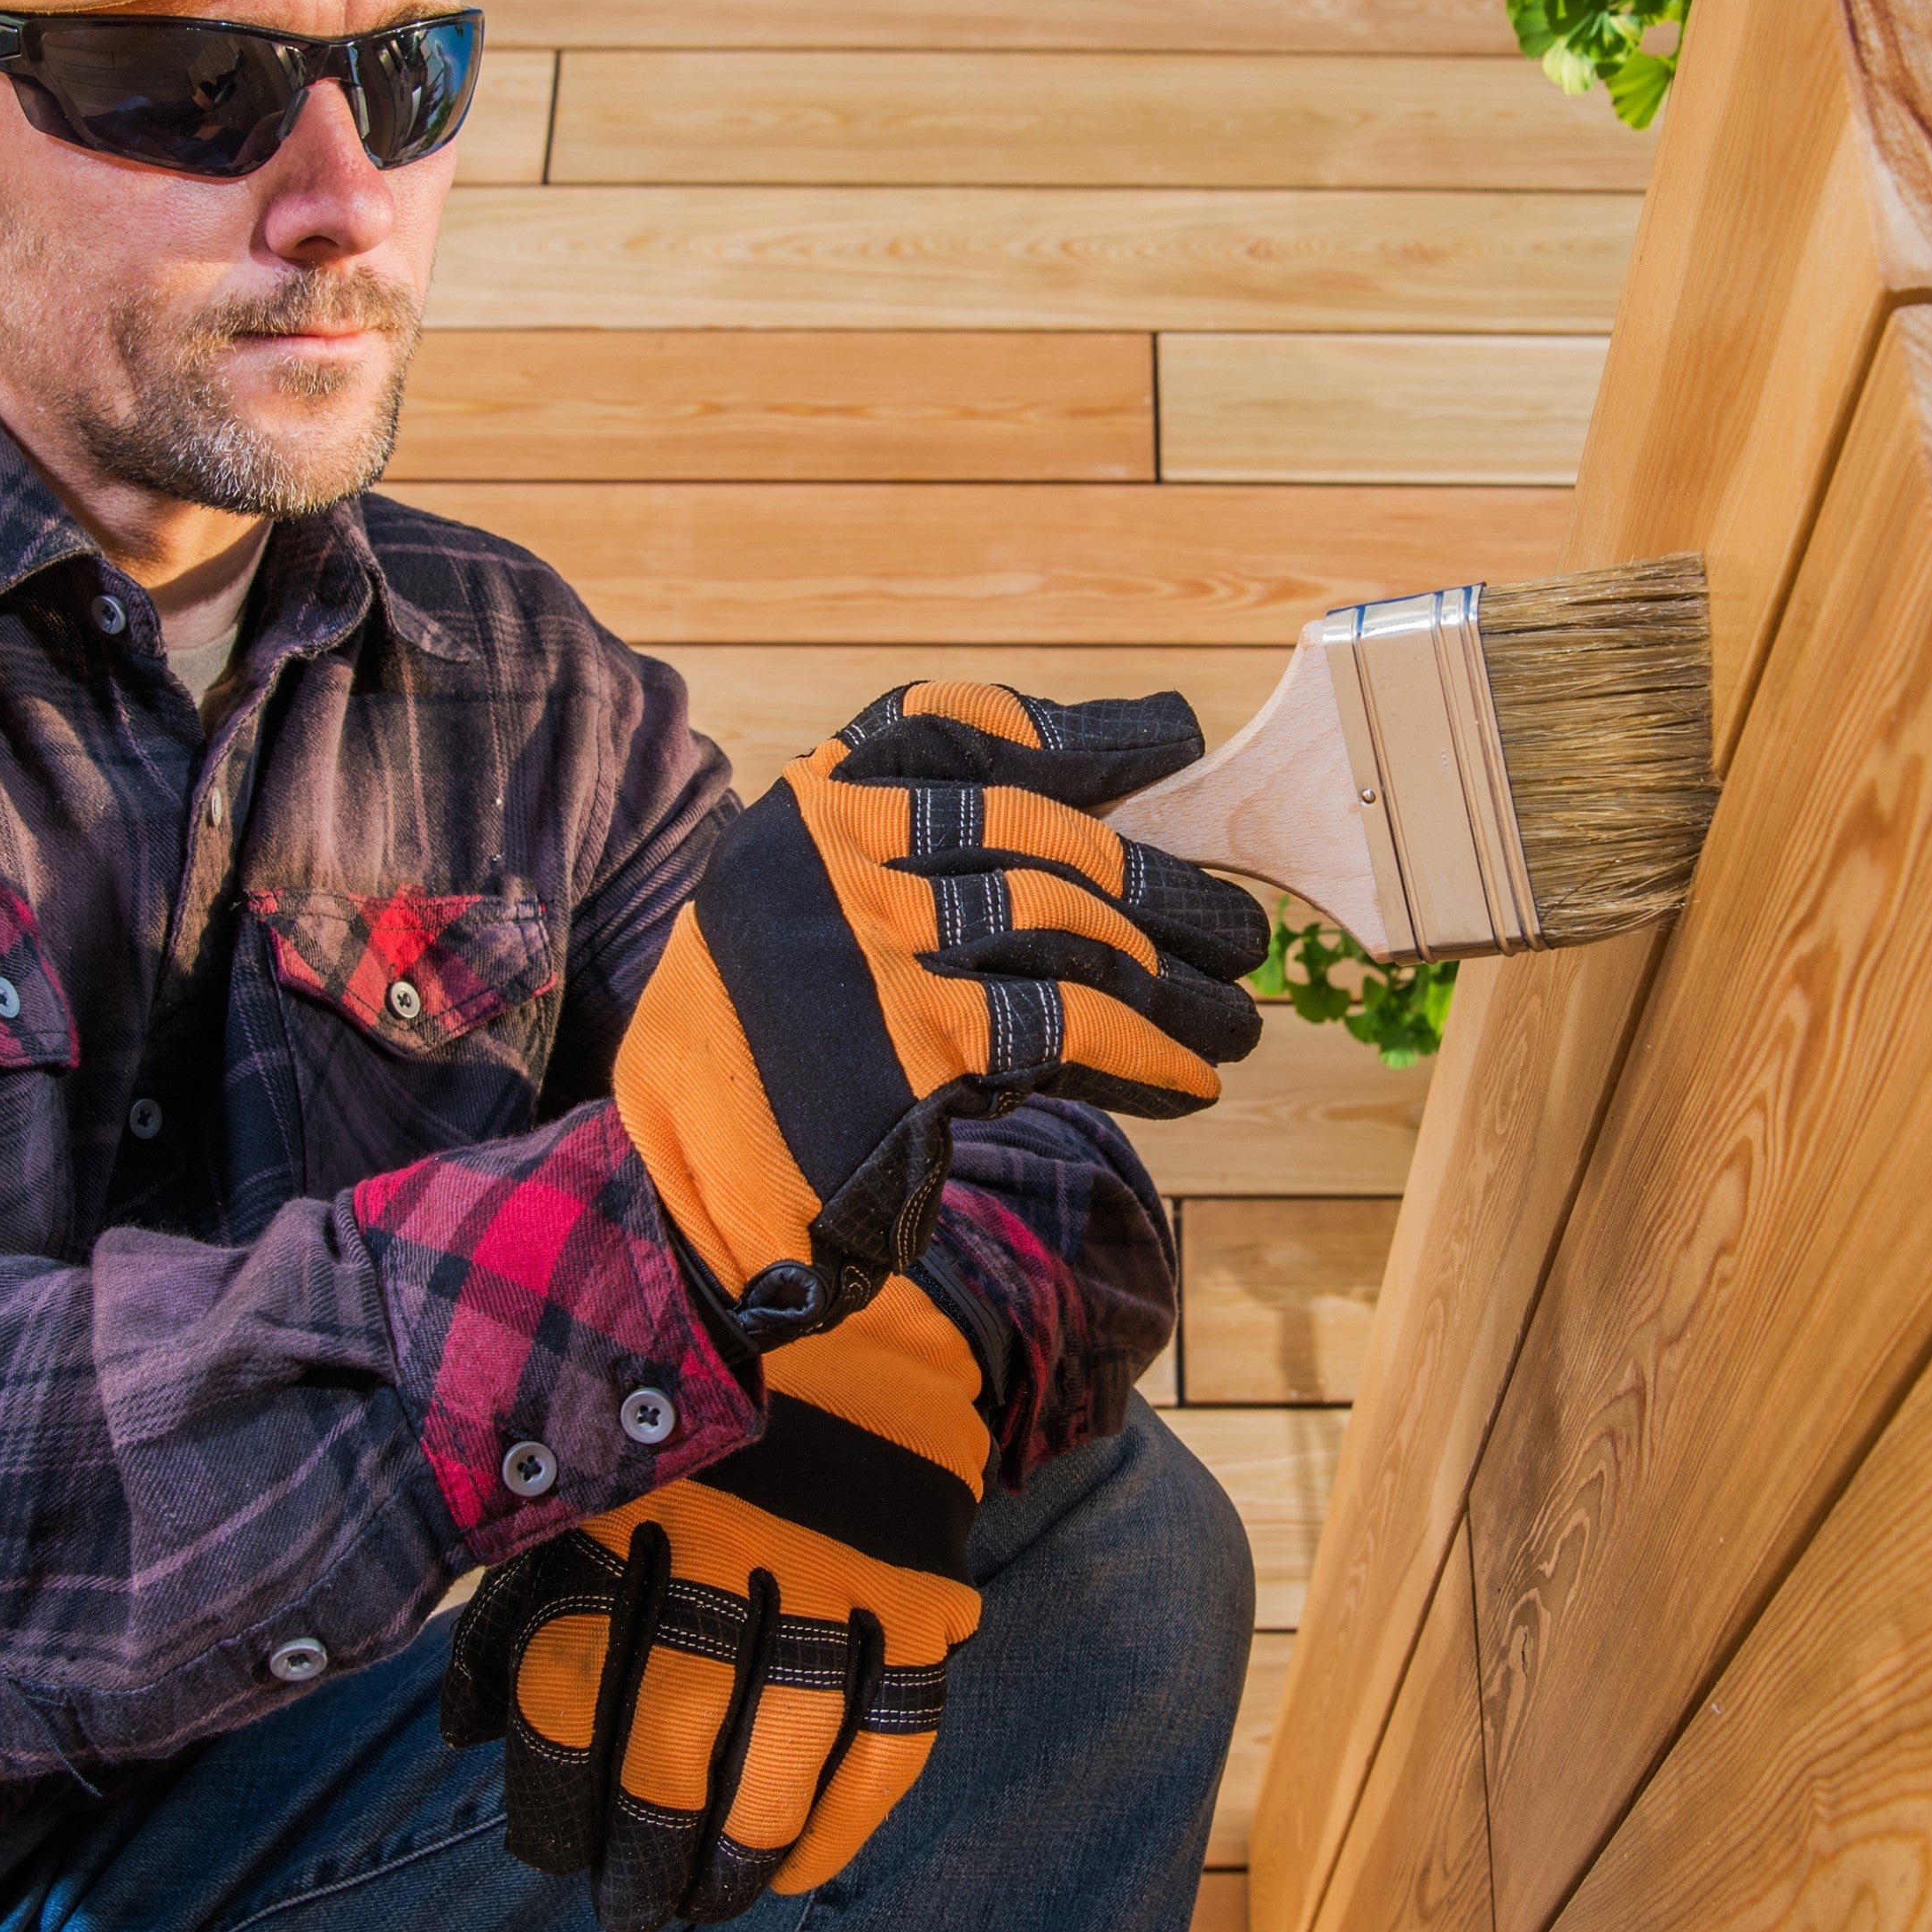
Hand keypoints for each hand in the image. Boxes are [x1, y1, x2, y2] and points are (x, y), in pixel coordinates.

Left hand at [442, 1279, 992, 1931]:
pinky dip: (852, 1809)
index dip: (556, 1786)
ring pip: (782, 1743)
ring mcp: (834, 1559)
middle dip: (645, 1840)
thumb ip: (522, 1586)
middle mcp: (727, 1537)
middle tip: (627, 1909)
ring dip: (742, 1844)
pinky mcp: (917, 1573)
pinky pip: (893, 1722)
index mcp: (625, 1500)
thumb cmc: (660, 1370)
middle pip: (674, 1729)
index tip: (547, 1854)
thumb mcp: (577, 1452)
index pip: (574, 1682)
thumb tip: (461, 1737)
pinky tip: (808, 1867)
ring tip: (709, 1903)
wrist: (818, 1251)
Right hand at [612, 681, 1265, 1354]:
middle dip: (1153, 885)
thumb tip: (1059, 863)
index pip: (948, 728)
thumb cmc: (746, 1076)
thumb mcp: (779, 939)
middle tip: (1236, 925)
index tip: (1164, 738)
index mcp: (799, 819)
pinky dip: (1144, 1051)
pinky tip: (1191, 1079)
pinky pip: (1066, 1022)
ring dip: (1172, 973)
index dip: (1071, 733)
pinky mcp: (919, 1036)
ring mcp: (872, 940)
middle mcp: (830, 858)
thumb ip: (878, 881)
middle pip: (1035, 837)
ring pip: (1068, 925)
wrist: (695, 1202)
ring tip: (1236, 1013)